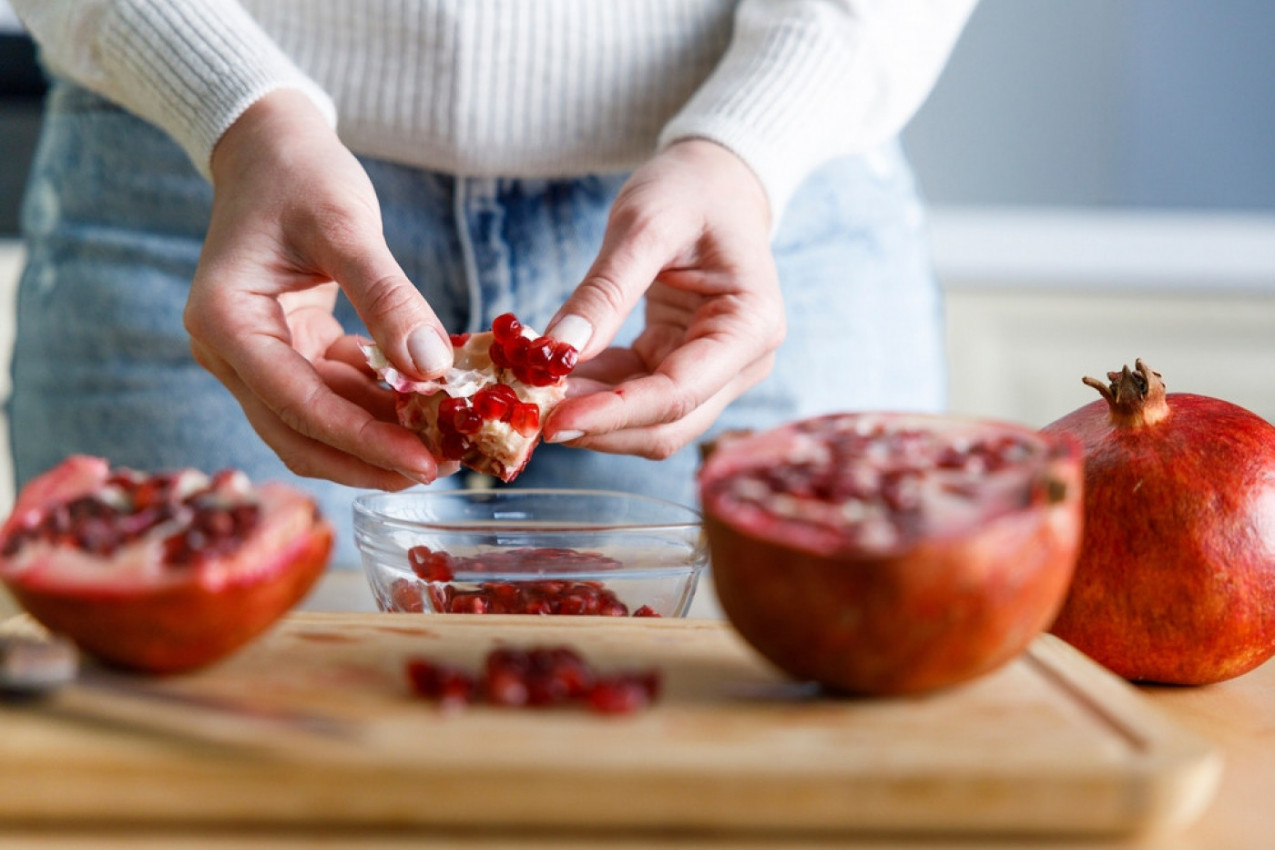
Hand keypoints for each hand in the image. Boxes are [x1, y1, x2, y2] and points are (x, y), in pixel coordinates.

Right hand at [184, 90, 453, 487]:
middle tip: (438, 469)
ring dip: (375, 438)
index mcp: (226, 322)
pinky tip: (425, 409)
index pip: (296, 404)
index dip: (362, 439)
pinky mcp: (286, 351)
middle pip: (299, 432)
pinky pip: (331, 395)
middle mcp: (229, 351)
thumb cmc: (299, 174)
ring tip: (442, 446)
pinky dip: (375, 406)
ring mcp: (255, 356)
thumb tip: (431, 367)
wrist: (270, 147)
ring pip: (316, 423)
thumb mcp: (346, 225)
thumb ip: (387, 295)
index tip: (421, 461)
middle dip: (368, 457)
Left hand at [543, 139, 783, 457]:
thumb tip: (557, 350)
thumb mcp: (644, 224)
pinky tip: (554, 377)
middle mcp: (743, 362)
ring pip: (651, 422)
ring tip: (535, 392)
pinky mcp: (683, 366)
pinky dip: (595, 394)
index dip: (615, 414)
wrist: (716, 180)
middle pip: (668, 424)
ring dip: (593, 415)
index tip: (555, 420)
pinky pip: (635, 395)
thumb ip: (605, 290)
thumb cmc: (691, 190)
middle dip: (601, 426)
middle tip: (532, 414)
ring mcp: (716, 371)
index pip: (679, 394)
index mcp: (750, 327)